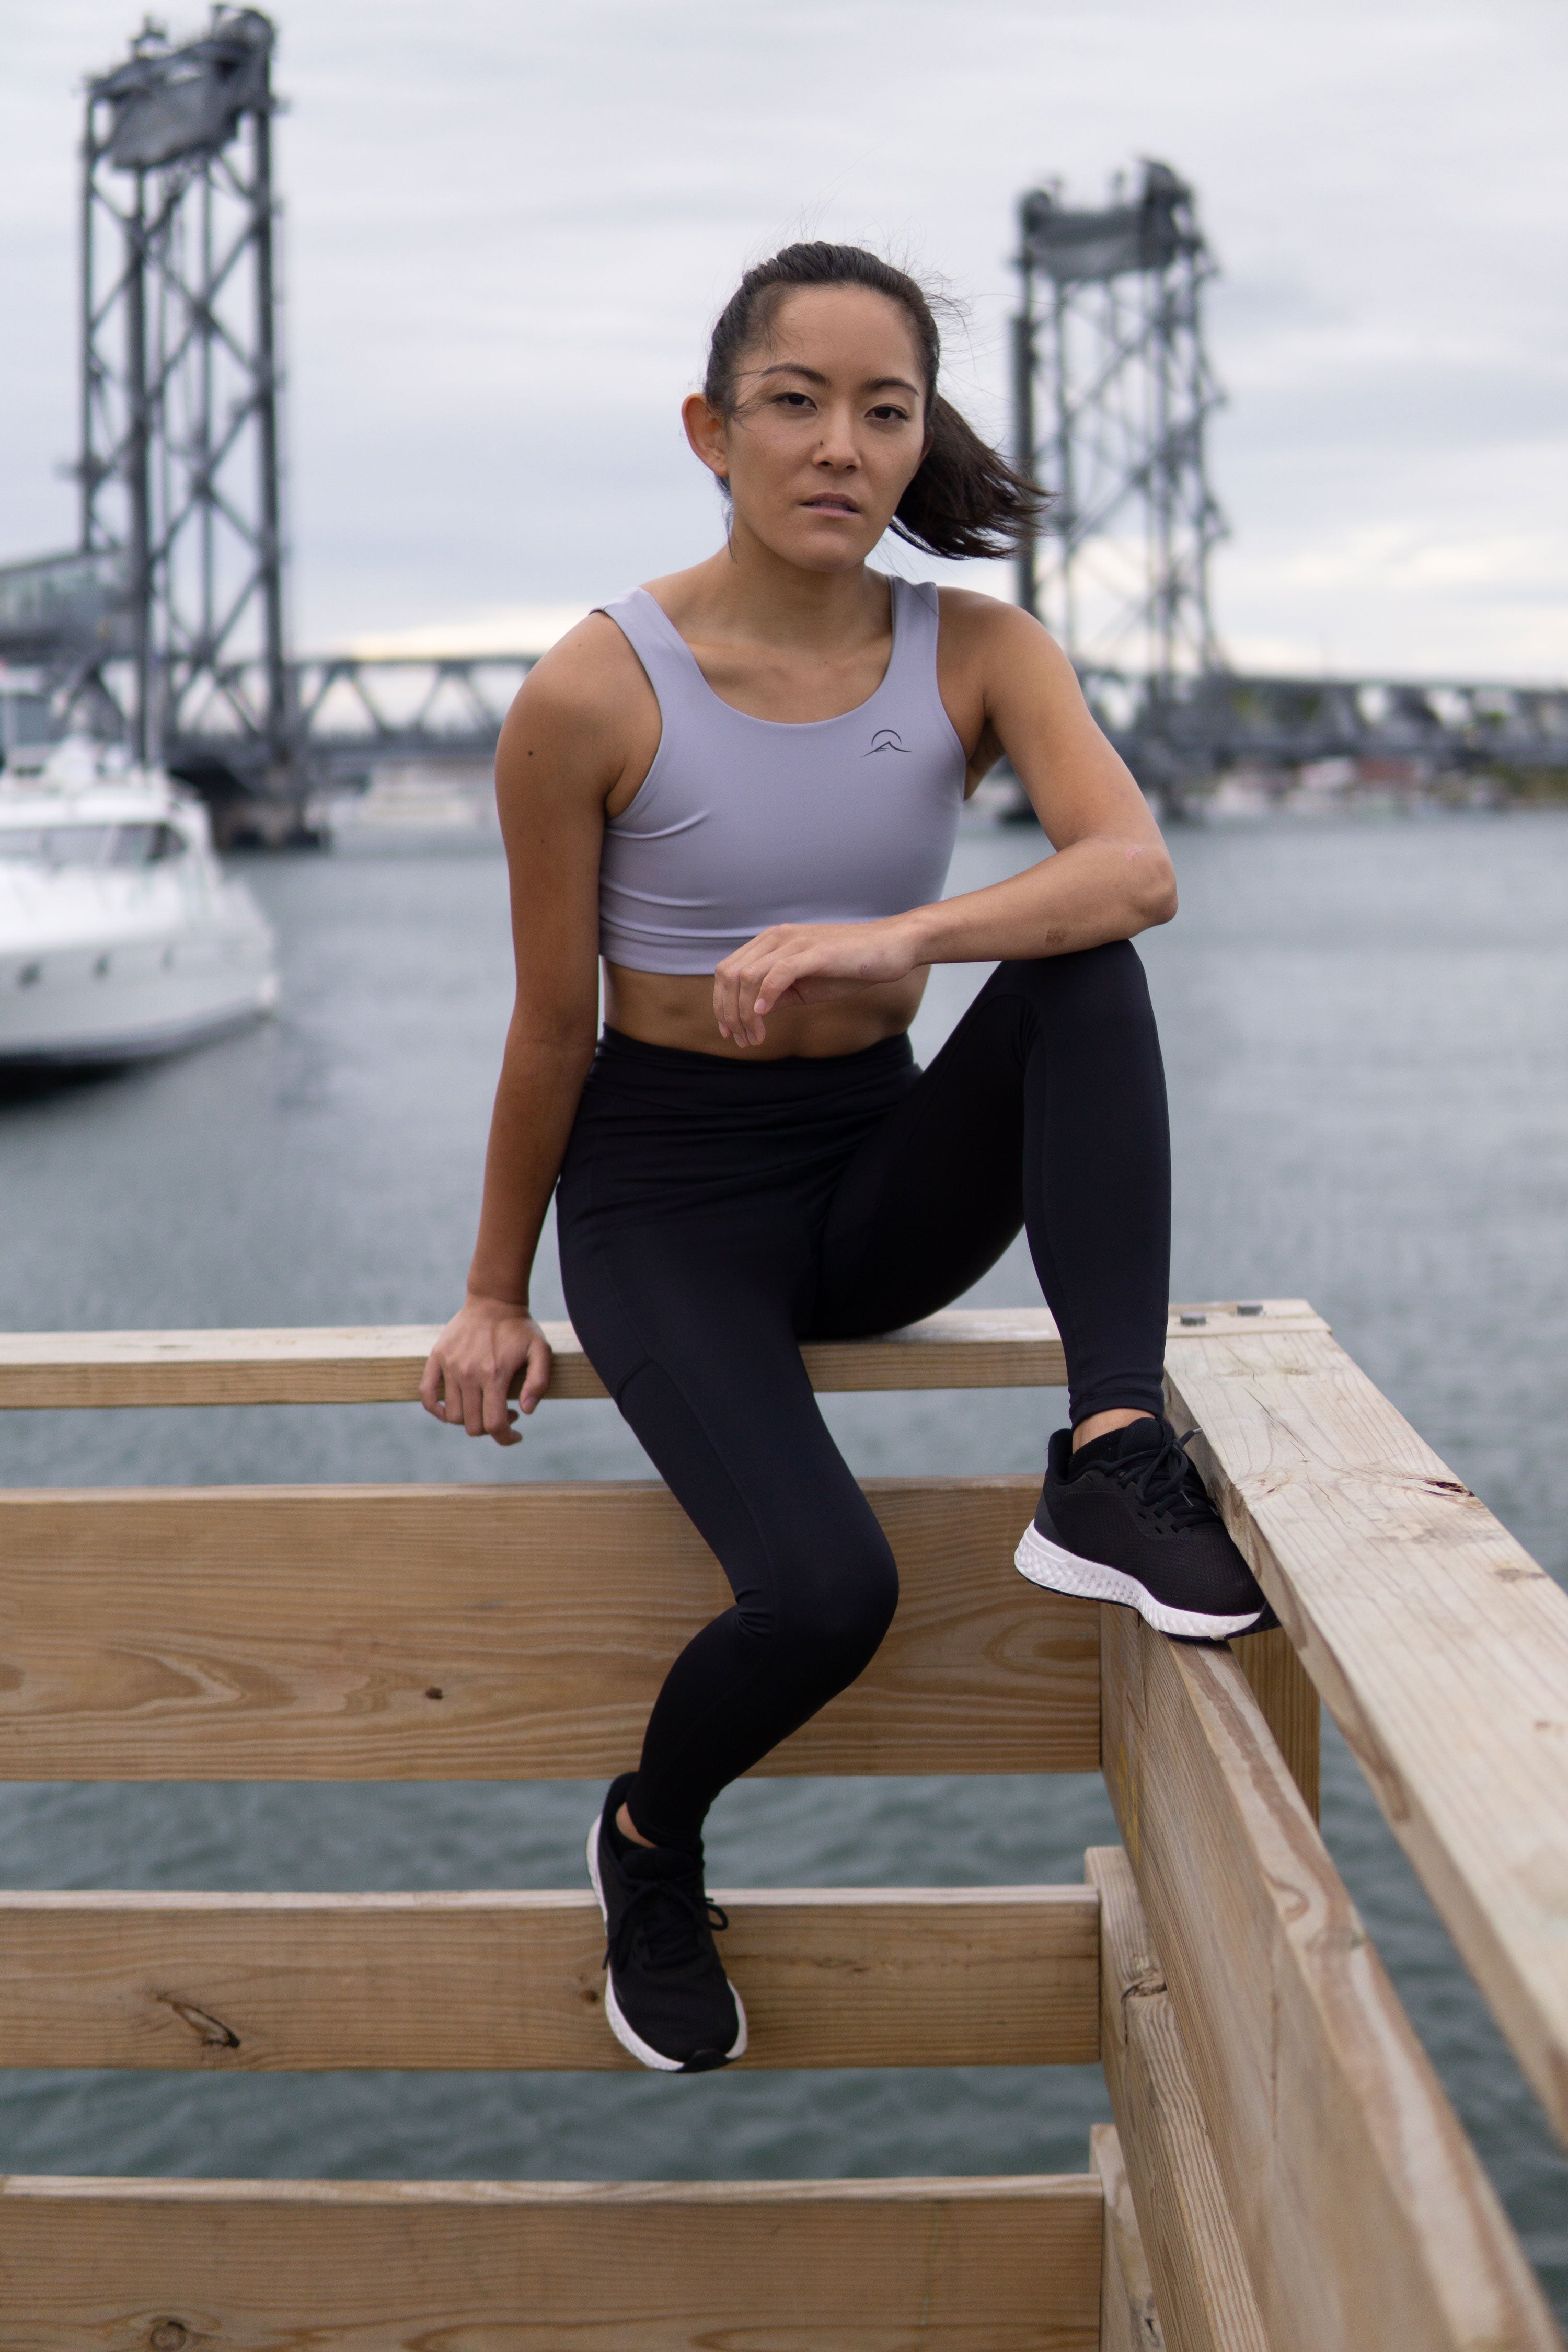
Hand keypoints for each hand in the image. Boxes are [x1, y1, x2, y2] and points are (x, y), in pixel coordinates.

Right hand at [419, 1295, 552, 1445]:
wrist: (494, 1300)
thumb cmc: (520, 1328)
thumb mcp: (541, 1350)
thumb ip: (539, 1381)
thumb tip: (526, 1411)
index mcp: (494, 1374)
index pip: (494, 1424)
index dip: (506, 1438)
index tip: (516, 1434)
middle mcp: (468, 1373)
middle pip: (473, 1425)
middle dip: (490, 1429)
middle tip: (504, 1413)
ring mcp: (449, 1366)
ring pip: (453, 1415)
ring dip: (470, 1420)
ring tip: (484, 1406)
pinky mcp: (436, 1358)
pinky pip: (427, 1395)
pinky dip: (437, 1410)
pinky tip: (453, 1409)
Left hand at [713, 917, 922, 1046]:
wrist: (891, 948)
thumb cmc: (850, 966)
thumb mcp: (806, 984)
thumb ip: (779, 993)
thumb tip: (754, 1012)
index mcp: (772, 943)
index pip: (728, 970)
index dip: (721, 1004)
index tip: (730, 1032)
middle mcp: (777, 937)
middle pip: (731, 974)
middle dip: (729, 1012)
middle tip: (742, 1040)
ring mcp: (795, 942)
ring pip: (749, 976)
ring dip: (745, 1013)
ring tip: (756, 1037)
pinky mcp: (814, 952)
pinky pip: (778, 973)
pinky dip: (765, 996)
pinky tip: (765, 1016)